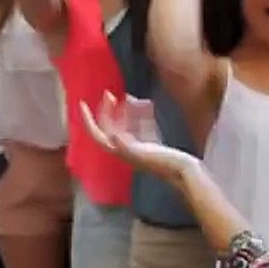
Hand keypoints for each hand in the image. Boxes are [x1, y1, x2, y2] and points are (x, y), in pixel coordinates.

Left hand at [80, 92, 195, 185]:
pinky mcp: (152, 145)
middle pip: (110, 126)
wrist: (186, 174)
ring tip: (130, 97)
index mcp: (121, 151)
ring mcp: (139, 147)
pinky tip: (147, 104)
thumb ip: (128, 146)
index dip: (88, 120)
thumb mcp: (146, 154)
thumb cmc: (166, 164)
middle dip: (108, 109)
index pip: (98, 134)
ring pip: (126, 125)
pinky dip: (142, 115)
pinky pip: (142, 127)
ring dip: (126, 110)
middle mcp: (127, 149)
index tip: (82, 104)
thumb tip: (114, 137)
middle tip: (108, 94)